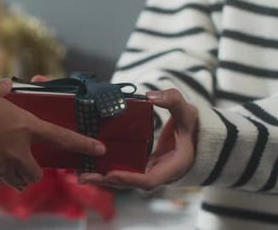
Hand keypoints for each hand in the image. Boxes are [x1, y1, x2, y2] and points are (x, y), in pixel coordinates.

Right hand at [0, 79, 105, 190]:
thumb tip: (6, 86)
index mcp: (23, 125)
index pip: (61, 137)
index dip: (82, 144)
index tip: (98, 149)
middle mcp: (16, 150)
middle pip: (37, 172)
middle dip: (35, 169)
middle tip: (26, 160)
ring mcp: (0, 165)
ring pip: (18, 180)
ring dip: (17, 175)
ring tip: (5, 164)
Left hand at [78, 88, 197, 190]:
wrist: (197, 136)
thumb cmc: (193, 126)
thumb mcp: (187, 111)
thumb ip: (173, 101)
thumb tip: (151, 96)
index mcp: (172, 166)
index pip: (150, 180)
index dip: (130, 178)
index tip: (111, 173)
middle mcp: (159, 173)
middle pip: (130, 182)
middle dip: (107, 181)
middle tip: (83, 177)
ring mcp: (149, 170)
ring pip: (124, 178)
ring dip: (103, 178)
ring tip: (79, 174)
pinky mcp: (142, 165)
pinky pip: (124, 169)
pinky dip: (108, 169)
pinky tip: (89, 164)